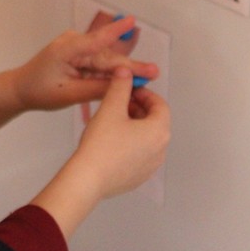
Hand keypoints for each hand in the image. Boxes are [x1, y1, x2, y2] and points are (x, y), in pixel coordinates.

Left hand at [14, 15, 159, 111]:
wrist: (22, 89)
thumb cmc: (39, 90)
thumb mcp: (68, 94)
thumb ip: (95, 88)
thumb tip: (121, 85)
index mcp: (67, 49)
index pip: (96, 40)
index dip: (115, 31)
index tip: (131, 21)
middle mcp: (73, 43)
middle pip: (106, 57)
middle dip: (130, 66)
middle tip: (153, 71)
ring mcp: (77, 48)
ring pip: (105, 61)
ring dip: (124, 71)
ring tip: (147, 75)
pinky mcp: (79, 55)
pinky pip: (99, 64)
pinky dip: (111, 73)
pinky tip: (129, 79)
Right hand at [31, 73, 170, 236]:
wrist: (88, 179)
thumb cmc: (102, 142)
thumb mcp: (111, 108)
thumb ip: (120, 86)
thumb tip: (126, 71)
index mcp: (159, 131)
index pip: (160, 105)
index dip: (144, 93)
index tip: (128, 90)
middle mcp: (161, 150)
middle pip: (155, 122)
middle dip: (138, 109)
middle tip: (117, 103)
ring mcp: (151, 166)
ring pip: (147, 138)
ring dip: (134, 126)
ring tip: (112, 121)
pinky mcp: (139, 177)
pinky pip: (140, 154)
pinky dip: (130, 143)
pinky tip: (110, 142)